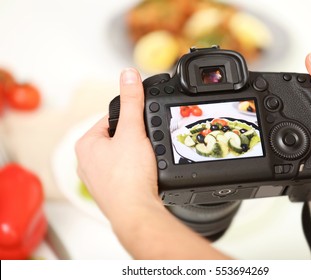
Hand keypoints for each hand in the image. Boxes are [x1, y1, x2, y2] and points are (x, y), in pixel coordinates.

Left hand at [75, 68, 228, 258]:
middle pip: (117, 138)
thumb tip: (128, 74)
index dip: (130, 119)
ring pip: (121, 156)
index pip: (110, 118)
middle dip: (133, 139)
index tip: (142, 126)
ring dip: (134, 156)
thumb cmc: (129, 177)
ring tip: (145, 163)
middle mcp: (85, 162)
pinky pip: (123, 173)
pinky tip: (142, 176)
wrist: (136, 212)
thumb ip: (131, 101)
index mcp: (85, 144)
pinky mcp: (108, 192)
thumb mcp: (132, 130)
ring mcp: (96, 179)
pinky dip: (133, 172)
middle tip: (146, 147)